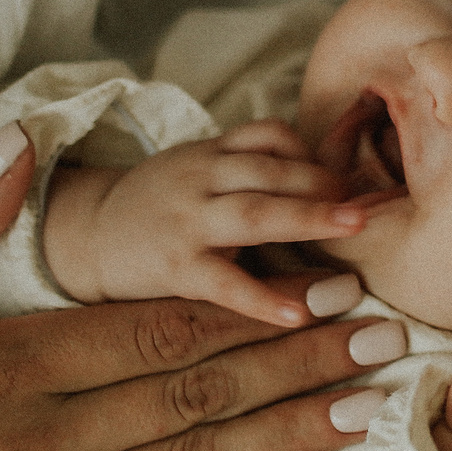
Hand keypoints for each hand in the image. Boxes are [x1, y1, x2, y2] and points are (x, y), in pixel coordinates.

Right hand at [0, 130, 403, 450]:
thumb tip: (20, 140)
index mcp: (5, 364)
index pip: (161, 326)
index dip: (260, 306)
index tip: (332, 286)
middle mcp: (40, 440)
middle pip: (199, 389)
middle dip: (303, 360)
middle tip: (388, 337)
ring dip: (289, 431)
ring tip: (365, 405)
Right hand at [44, 120, 377, 322]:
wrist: (81, 235)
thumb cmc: (157, 208)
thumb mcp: (199, 172)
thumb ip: (253, 173)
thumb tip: (334, 190)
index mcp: (212, 154)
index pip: (269, 135)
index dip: (311, 153)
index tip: (348, 178)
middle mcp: (200, 179)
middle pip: (270, 170)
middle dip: (322, 182)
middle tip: (370, 204)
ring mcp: (185, 221)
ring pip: (252, 212)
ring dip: (307, 216)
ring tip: (355, 228)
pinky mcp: (172, 268)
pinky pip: (223, 282)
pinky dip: (262, 297)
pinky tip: (299, 315)